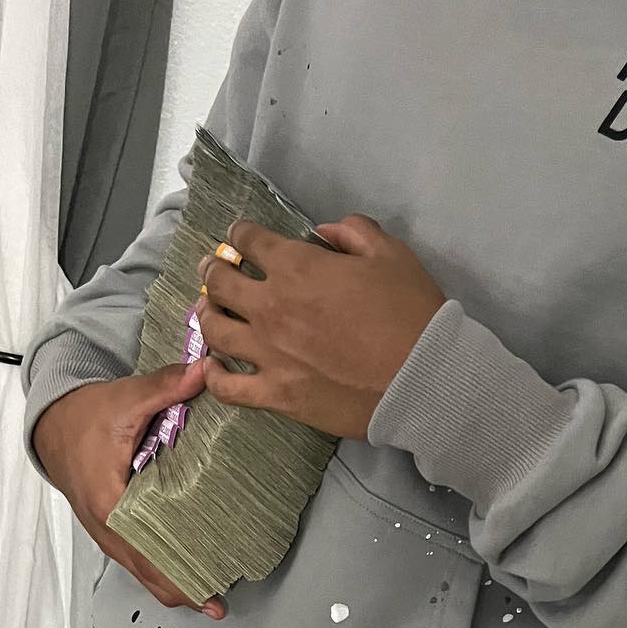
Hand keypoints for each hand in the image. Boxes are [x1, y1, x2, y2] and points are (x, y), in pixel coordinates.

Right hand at [32, 364, 226, 618]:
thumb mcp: (125, 398)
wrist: (51, 422)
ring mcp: (107, 532)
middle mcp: (106, 527)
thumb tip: (206, 372)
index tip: (209, 595)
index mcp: (109, 503)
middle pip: (148, 575)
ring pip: (142, 572)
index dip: (178, 579)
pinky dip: (161, 568)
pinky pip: (138, 559)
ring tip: (211, 591)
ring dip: (173, 583)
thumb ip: (167, 386)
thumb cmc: (84, 416)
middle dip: (184, 590)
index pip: (148, 554)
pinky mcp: (111, 529)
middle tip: (219, 602)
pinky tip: (188, 567)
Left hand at [194, 214, 446, 439]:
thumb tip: (325, 233)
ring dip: (207, 314)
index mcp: (296, 267)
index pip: (249, 240)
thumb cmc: (409, 313)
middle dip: (214, 269)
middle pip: (220, 283)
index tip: (242, 236)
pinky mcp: (275, 394)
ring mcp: (268, 354)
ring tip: (208, 311)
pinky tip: (212, 367)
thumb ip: (353, 233)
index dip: (242, 234)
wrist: (419, 379)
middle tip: (213, 269)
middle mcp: (270, 307)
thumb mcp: (389, 253)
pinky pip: (228, 388)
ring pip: (216, 330)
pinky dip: (214, 375)